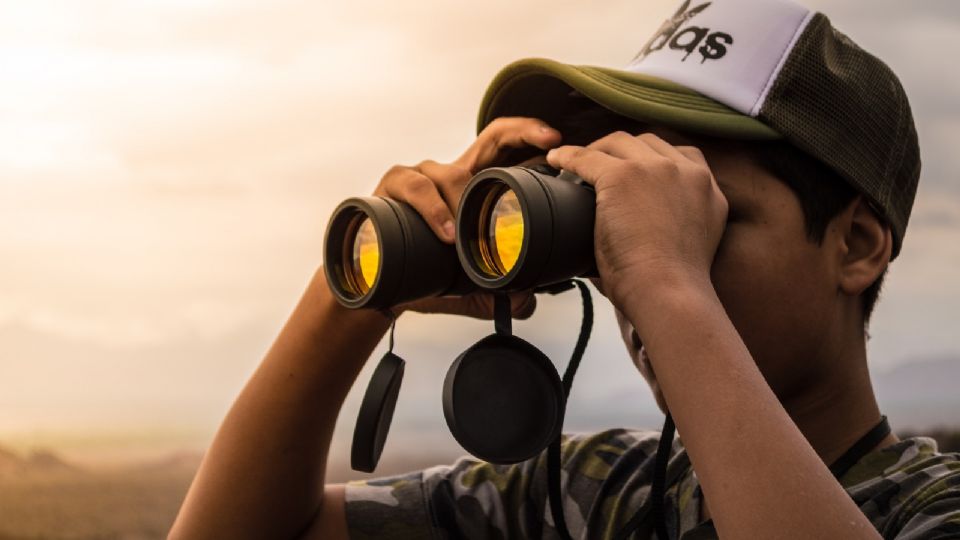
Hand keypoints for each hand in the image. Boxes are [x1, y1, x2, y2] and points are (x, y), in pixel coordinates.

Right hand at [373, 117, 561, 318]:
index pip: (507, 151)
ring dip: (463, 201)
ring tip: (466, 235)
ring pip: (450, 172)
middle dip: (523, 131)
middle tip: (549, 142)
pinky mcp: (392, 184)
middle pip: (491, 137)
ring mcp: (422, 175)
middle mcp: (451, 174)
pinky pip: (414, 186)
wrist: (375, 285)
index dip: (533, 139)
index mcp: (473, 189)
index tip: (558, 141)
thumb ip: (501, 291)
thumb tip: (529, 301)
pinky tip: (444, 233)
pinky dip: (433, 209)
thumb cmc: (422, 274)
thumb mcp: (470, 285)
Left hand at [546, 131, 727, 314]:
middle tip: (599, 165)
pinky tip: (555, 162)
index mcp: (708, 189)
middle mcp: (688, 171)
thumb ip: (673, 220)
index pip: (679, 155)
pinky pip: (587, 157)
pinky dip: (568, 157)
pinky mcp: (623, 176)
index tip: (633, 169)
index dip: (651, 159)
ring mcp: (656, 169)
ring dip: (596, 151)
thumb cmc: (671, 285)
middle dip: (622, 151)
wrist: (668, 292)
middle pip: (648, 143)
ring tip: (576, 165)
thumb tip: (639, 228)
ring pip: (618, 143)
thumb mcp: (689, 241)